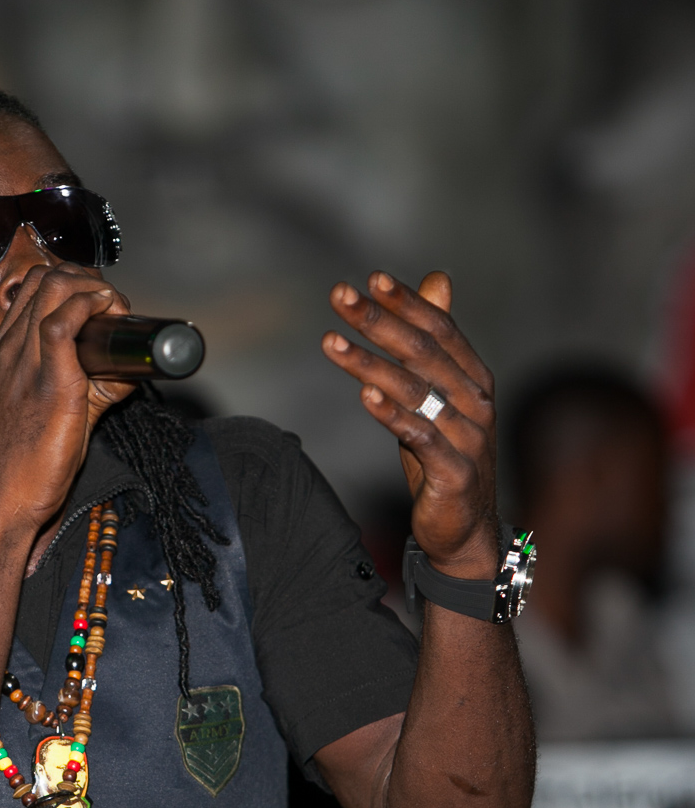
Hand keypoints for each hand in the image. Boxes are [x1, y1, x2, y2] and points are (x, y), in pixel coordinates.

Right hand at [0, 262, 134, 531]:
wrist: (4, 499)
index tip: (102, 305)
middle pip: (47, 277)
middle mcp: (10, 347)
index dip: (75, 283)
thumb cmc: (24, 462)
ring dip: (96, 289)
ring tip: (117, 313)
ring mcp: (24, 360)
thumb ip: (86, 385)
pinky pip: (64, 320)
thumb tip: (125, 372)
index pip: (35, 287)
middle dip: (90, 279)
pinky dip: (92, 307)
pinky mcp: (48, 380)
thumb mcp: (51, 410)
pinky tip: (110, 318)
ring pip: (55, 286)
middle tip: (115, 309)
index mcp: (5, 351)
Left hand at [322, 271, 497, 578]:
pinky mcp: (455, 471)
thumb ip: (434, 341)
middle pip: (423, 352)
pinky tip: (364, 395)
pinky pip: (421, 436)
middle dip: (378, 321)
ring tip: (331, 342)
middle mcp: (476, 401)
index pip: (439, 329)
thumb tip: (437, 280)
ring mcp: (469, 437)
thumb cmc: (445, 455)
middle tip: (339, 296)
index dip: (406, 303)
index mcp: (473, 378)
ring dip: (369, 363)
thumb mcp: (438, 395)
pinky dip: (392, 414)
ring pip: (415, 391)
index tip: (370, 279)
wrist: (464, 528)